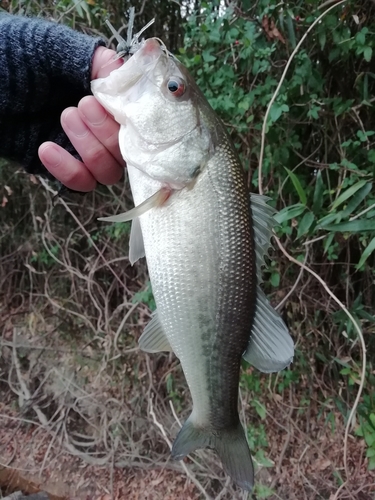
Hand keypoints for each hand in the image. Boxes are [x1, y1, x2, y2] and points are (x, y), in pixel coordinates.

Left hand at [38, 47, 123, 191]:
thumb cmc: (14, 58)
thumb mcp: (53, 48)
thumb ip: (93, 61)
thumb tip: (125, 75)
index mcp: (104, 98)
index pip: (135, 122)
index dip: (128, 119)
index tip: (107, 102)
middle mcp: (99, 127)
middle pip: (125, 153)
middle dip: (107, 132)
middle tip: (80, 105)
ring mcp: (81, 149)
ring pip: (108, 173)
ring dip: (91, 151)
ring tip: (64, 117)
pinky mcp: (62, 167)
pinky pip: (79, 184)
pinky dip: (68, 171)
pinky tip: (46, 148)